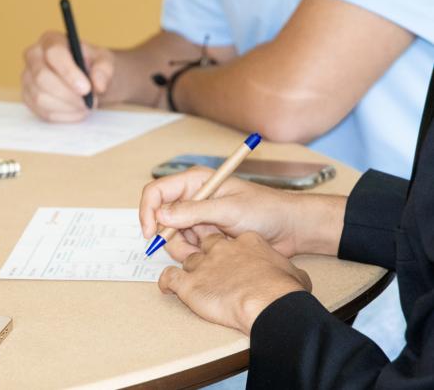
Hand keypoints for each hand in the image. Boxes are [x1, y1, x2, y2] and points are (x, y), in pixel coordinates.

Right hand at [21, 31, 114, 121]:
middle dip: (68, 95)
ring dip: (67, 107)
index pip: (53, 53)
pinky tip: (77, 111)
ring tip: (85, 106)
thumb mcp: (105, 62)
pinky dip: (64, 116)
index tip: (86, 88)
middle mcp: (34, 56)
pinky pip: (42, 112)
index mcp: (51, 40)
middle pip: (42, 77)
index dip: (69, 73)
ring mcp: (28, 78)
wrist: (88, 80)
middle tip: (88, 102)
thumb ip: (104, 70)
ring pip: (41, 98)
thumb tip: (98, 85)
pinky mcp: (29, 98)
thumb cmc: (93, 66)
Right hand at [140, 167, 299, 261]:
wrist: (289, 228)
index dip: (148, 212)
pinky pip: (185, 247)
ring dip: (185, 248)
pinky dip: (194, 254)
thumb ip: (194, 212)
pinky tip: (215, 251)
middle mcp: (192, 198)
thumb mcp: (229, 209)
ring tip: (212, 248)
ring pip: (171, 237)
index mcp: (195, 182)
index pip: (156, 192)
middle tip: (192, 248)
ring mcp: (197, 218)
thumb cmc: (265, 210)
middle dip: (169, 237)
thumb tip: (161, 215)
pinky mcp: (204, 234)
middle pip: (160, 218)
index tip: (150, 233)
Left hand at [159, 231, 311, 334]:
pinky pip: (169, 277)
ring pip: (185, 257)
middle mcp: (220, 248)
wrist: (268, 302)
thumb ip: (284, 269)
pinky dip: (166, 282)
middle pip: (203, 241)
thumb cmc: (282, 288)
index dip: (228, 248)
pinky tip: (169, 287)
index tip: (231, 257)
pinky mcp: (190, 283)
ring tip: (188, 276)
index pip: (230, 238)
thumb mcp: (292, 271)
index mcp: (244, 242)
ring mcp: (203, 264)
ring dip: (186, 266)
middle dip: (202, 248)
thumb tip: (296, 277)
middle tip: (205, 261)